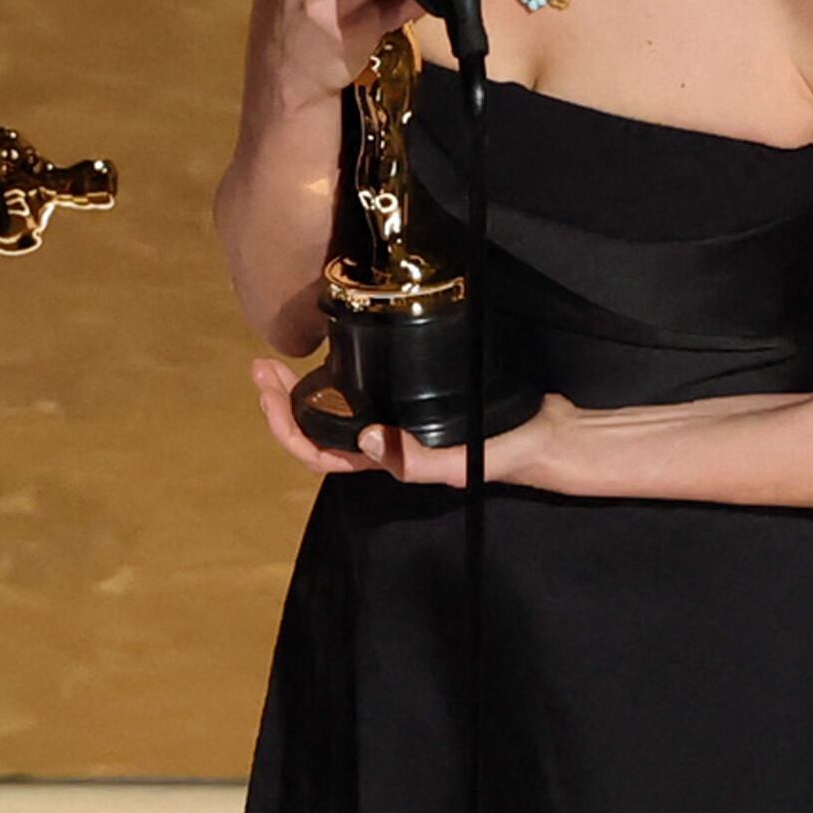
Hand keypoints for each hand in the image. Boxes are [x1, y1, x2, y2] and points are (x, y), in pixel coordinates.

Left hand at [252, 362, 589, 488]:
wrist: (550, 435)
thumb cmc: (508, 454)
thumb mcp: (464, 462)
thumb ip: (419, 460)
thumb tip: (363, 440)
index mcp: (387, 462)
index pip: (320, 454)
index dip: (287, 427)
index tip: (271, 388)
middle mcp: (385, 445)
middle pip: (317, 431)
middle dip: (281, 402)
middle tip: (262, 366)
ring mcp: (398, 423)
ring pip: (335, 412)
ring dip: (303, 389)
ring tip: (281, 360)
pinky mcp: (417, 398)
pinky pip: (366, 391)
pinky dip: (341, 374)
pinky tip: (335, 350)